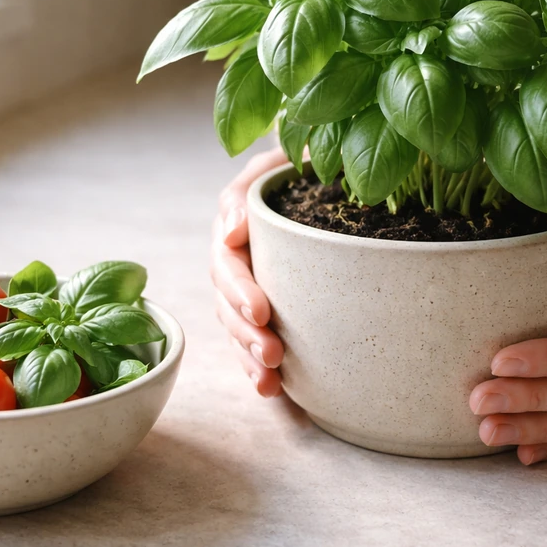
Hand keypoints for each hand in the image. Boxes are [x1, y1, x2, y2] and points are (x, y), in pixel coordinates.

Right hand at [211, 148, 288, 396]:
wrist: (320, 172)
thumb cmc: (305, 162)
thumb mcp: (284, 157)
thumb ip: (257, 182)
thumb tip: (233, 230)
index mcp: (236, 217)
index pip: (228, 256)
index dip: (240, 286)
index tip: (261, 309)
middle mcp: (233, 252)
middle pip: (227, 296)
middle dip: (246, 327)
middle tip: (271, 348)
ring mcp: (243, 281)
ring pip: (234, 323)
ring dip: (248, 352)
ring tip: (270, 377)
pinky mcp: (258, 305)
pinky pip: (248, 339)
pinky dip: (255, 366)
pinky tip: (271, 389)